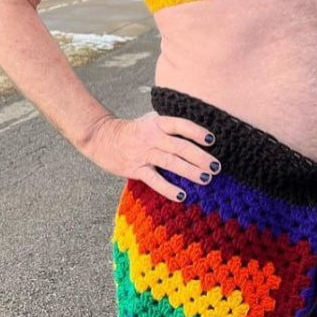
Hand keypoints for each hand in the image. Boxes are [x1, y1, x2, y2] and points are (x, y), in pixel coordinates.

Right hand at [85, 112, 219, 201]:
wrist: (101, 137)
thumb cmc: (133, 131)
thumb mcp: (149, 121)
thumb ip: (169, 127)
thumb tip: (199, 137)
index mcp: (156, 123)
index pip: (179, 125)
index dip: (195, 131)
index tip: (211, 140)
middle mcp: (150, 137)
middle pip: (179, 146)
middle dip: (199, 156)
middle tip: (216, 166)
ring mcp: (143, 153)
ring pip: (170, 162)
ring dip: (190, 171)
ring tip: (206, 178)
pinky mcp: (135, 169)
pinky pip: (154, 180)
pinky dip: (168, 188)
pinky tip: (182, 195)